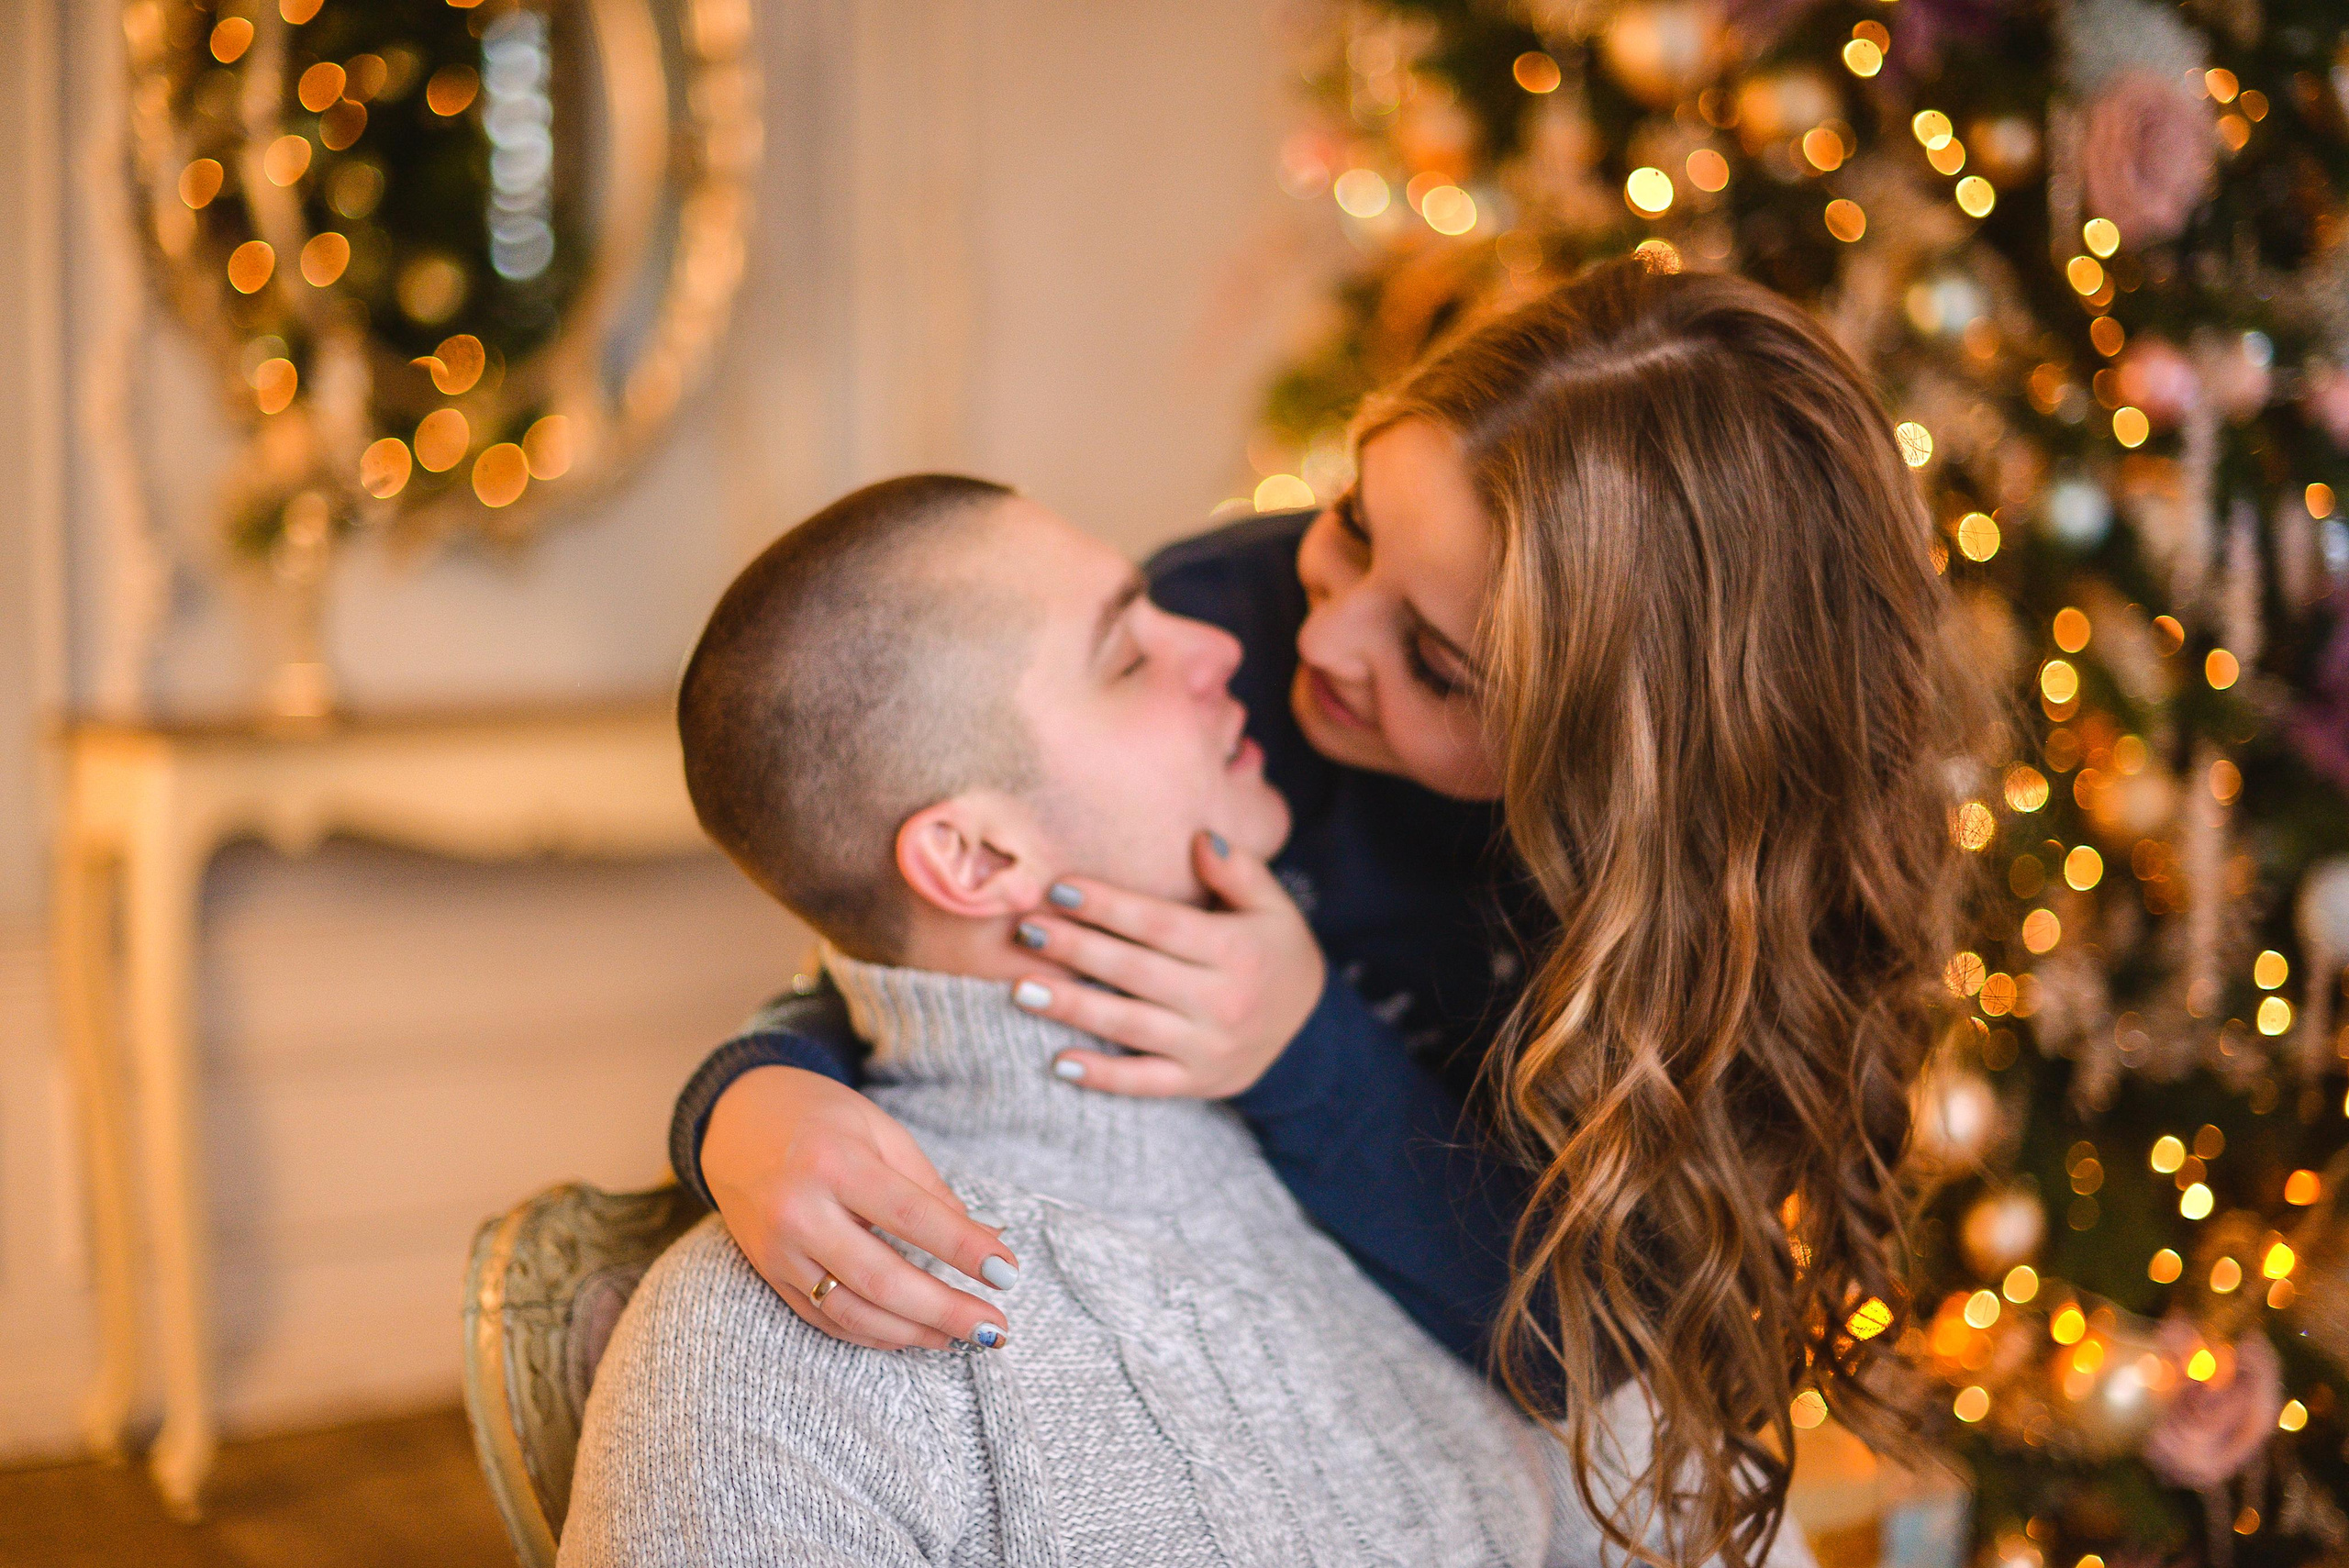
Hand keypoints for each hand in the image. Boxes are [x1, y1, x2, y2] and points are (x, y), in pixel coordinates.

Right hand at [702, 1065, 1019, 1351]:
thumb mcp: (880, 1131)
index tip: (1007, 1272)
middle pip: (882, 1278)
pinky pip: (823, 1318)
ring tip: (961, 1337)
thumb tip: (985, 1239)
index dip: (963, 1248)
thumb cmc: (821, 1118)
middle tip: (995, 1328)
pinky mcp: (769, 1274)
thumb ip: (928, 1187)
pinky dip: (872, 1334)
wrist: (735, 1120)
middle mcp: (800, 1210)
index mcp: (834, 1162)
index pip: (911, 1216)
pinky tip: (911, 1335)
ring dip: (913, 1332)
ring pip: (852, 1311)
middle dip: (946, 1309)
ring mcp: (779, 1250)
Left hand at [1009, 831, 1326, 1097]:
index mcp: (1236, 950)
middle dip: (1076, 949)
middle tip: (1027, 931)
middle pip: (1135, 971)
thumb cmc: (1275, 954)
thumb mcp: (1273, 906)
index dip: (1107, 905)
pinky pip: (1143, 1082)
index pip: (1159, 924)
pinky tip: (1059, 1062)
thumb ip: (1239, 870)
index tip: (1058, 888)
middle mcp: (1222, 1001)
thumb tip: (1199, 838)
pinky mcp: (1197, 1083)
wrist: (1309, 1033)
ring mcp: (1208, 1048)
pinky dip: (1102, 1076)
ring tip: (1022, 989)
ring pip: (1129, 1026)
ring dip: (1072, 1007)